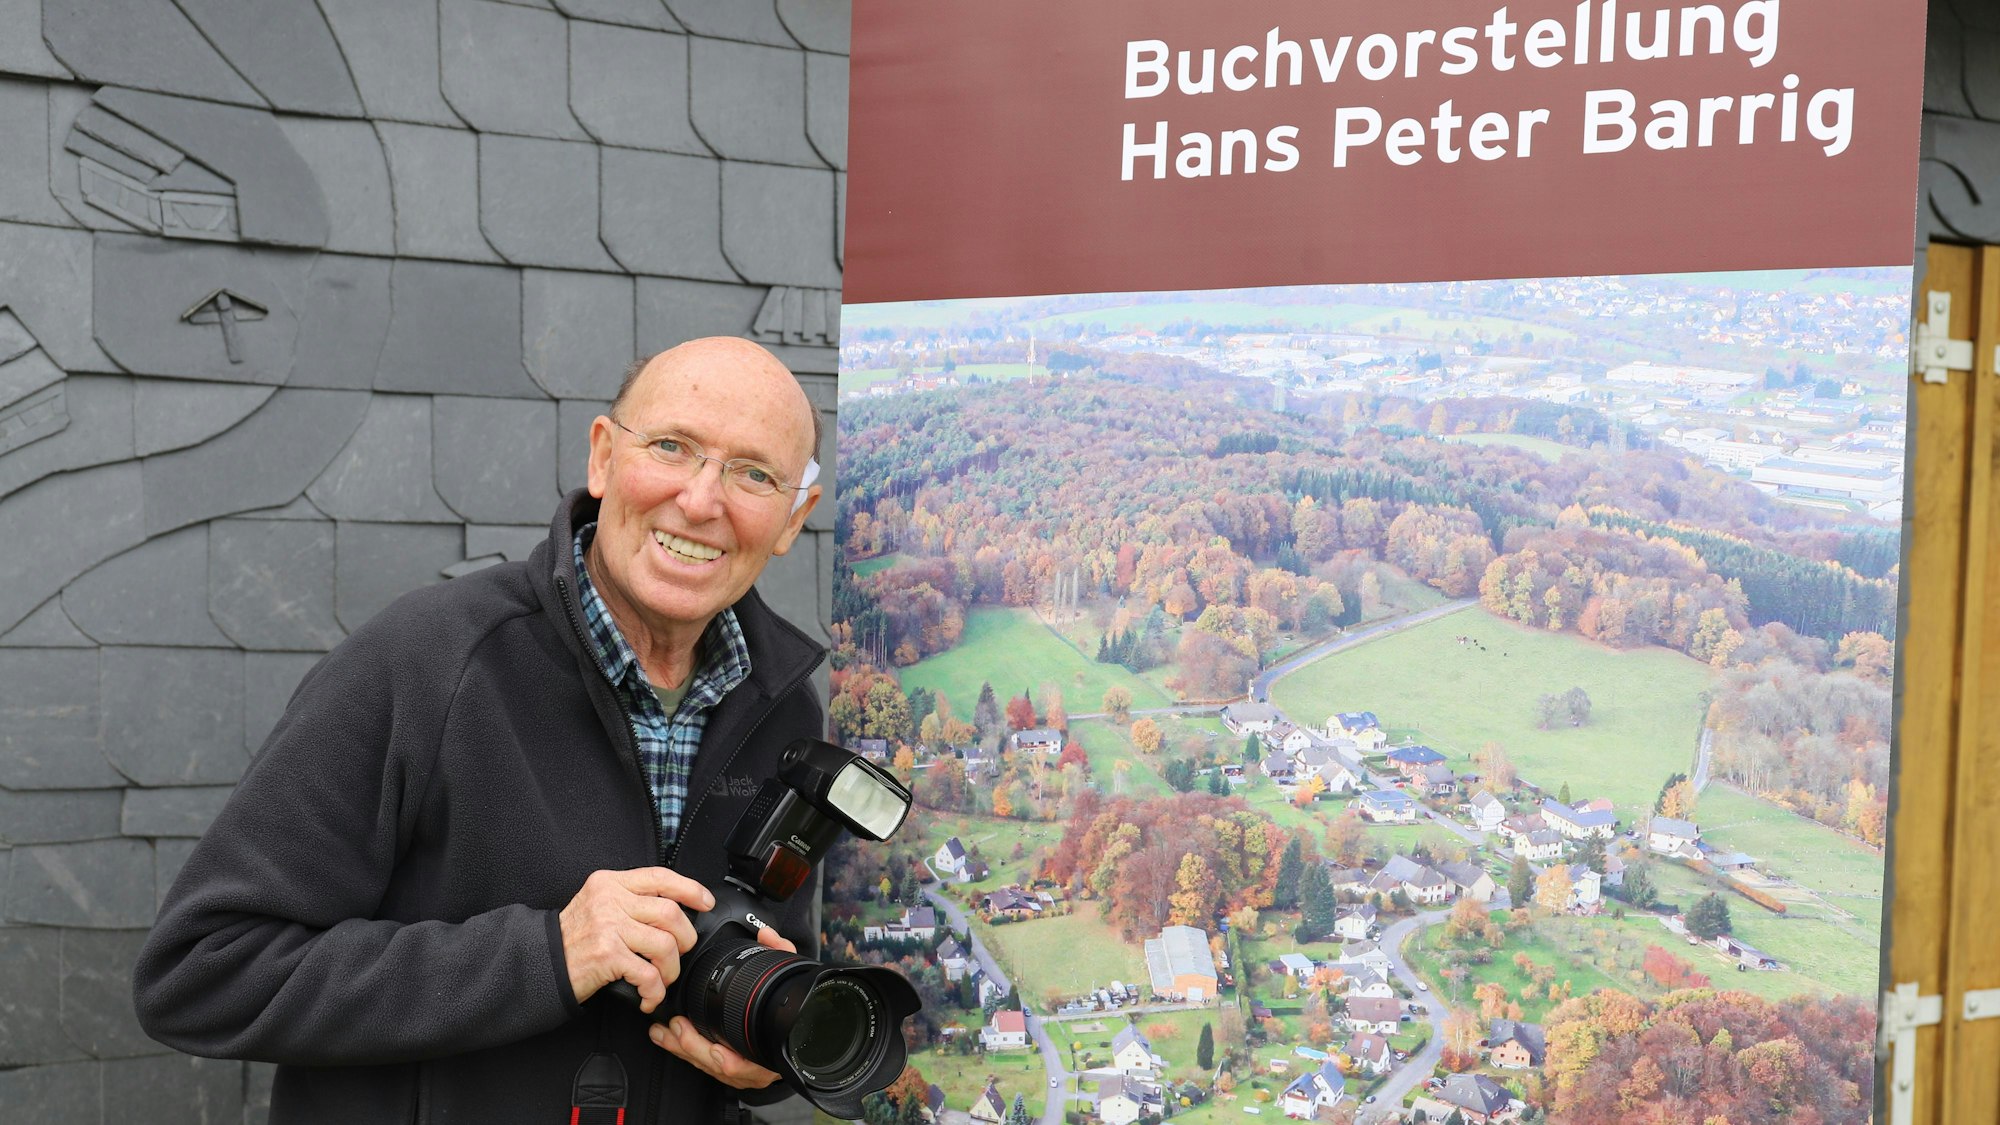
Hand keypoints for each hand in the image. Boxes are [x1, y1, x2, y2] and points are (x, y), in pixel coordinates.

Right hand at [559, 867, 713, 1011]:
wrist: (542, 964)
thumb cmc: (574, 938)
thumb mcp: (598, 903)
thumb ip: (630, 899)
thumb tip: (674, 909)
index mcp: (611, 883)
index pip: (660, 877)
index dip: (690, 888)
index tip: (705, 901)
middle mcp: (610, 900)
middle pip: (670, 913)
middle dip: (685, 939)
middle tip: (678, 953)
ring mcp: (608, 926)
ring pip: (665, 944)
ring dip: (670, 969)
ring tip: (661, 979)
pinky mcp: (607, 954)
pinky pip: (648, 974)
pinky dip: (655, 991)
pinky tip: (649, 997)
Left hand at [648, 927, 795, 1088]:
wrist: (791, 1028)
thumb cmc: (787, 1006)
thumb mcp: (789, 976)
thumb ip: (782, 953)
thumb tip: (766, 935)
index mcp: (773, 1052)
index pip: (753, 1065)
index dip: (734, 1062)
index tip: (718, 1050)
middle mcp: (755, 1067)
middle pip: (721, 1068)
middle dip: (696, 1048)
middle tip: (679, 1028)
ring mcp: (739, 1071)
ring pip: (707, 1067)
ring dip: (683, 1050)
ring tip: (664, 1033)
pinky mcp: (723, 1068)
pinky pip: (700, 1064)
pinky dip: (682, 1051)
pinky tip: (666, 1039)